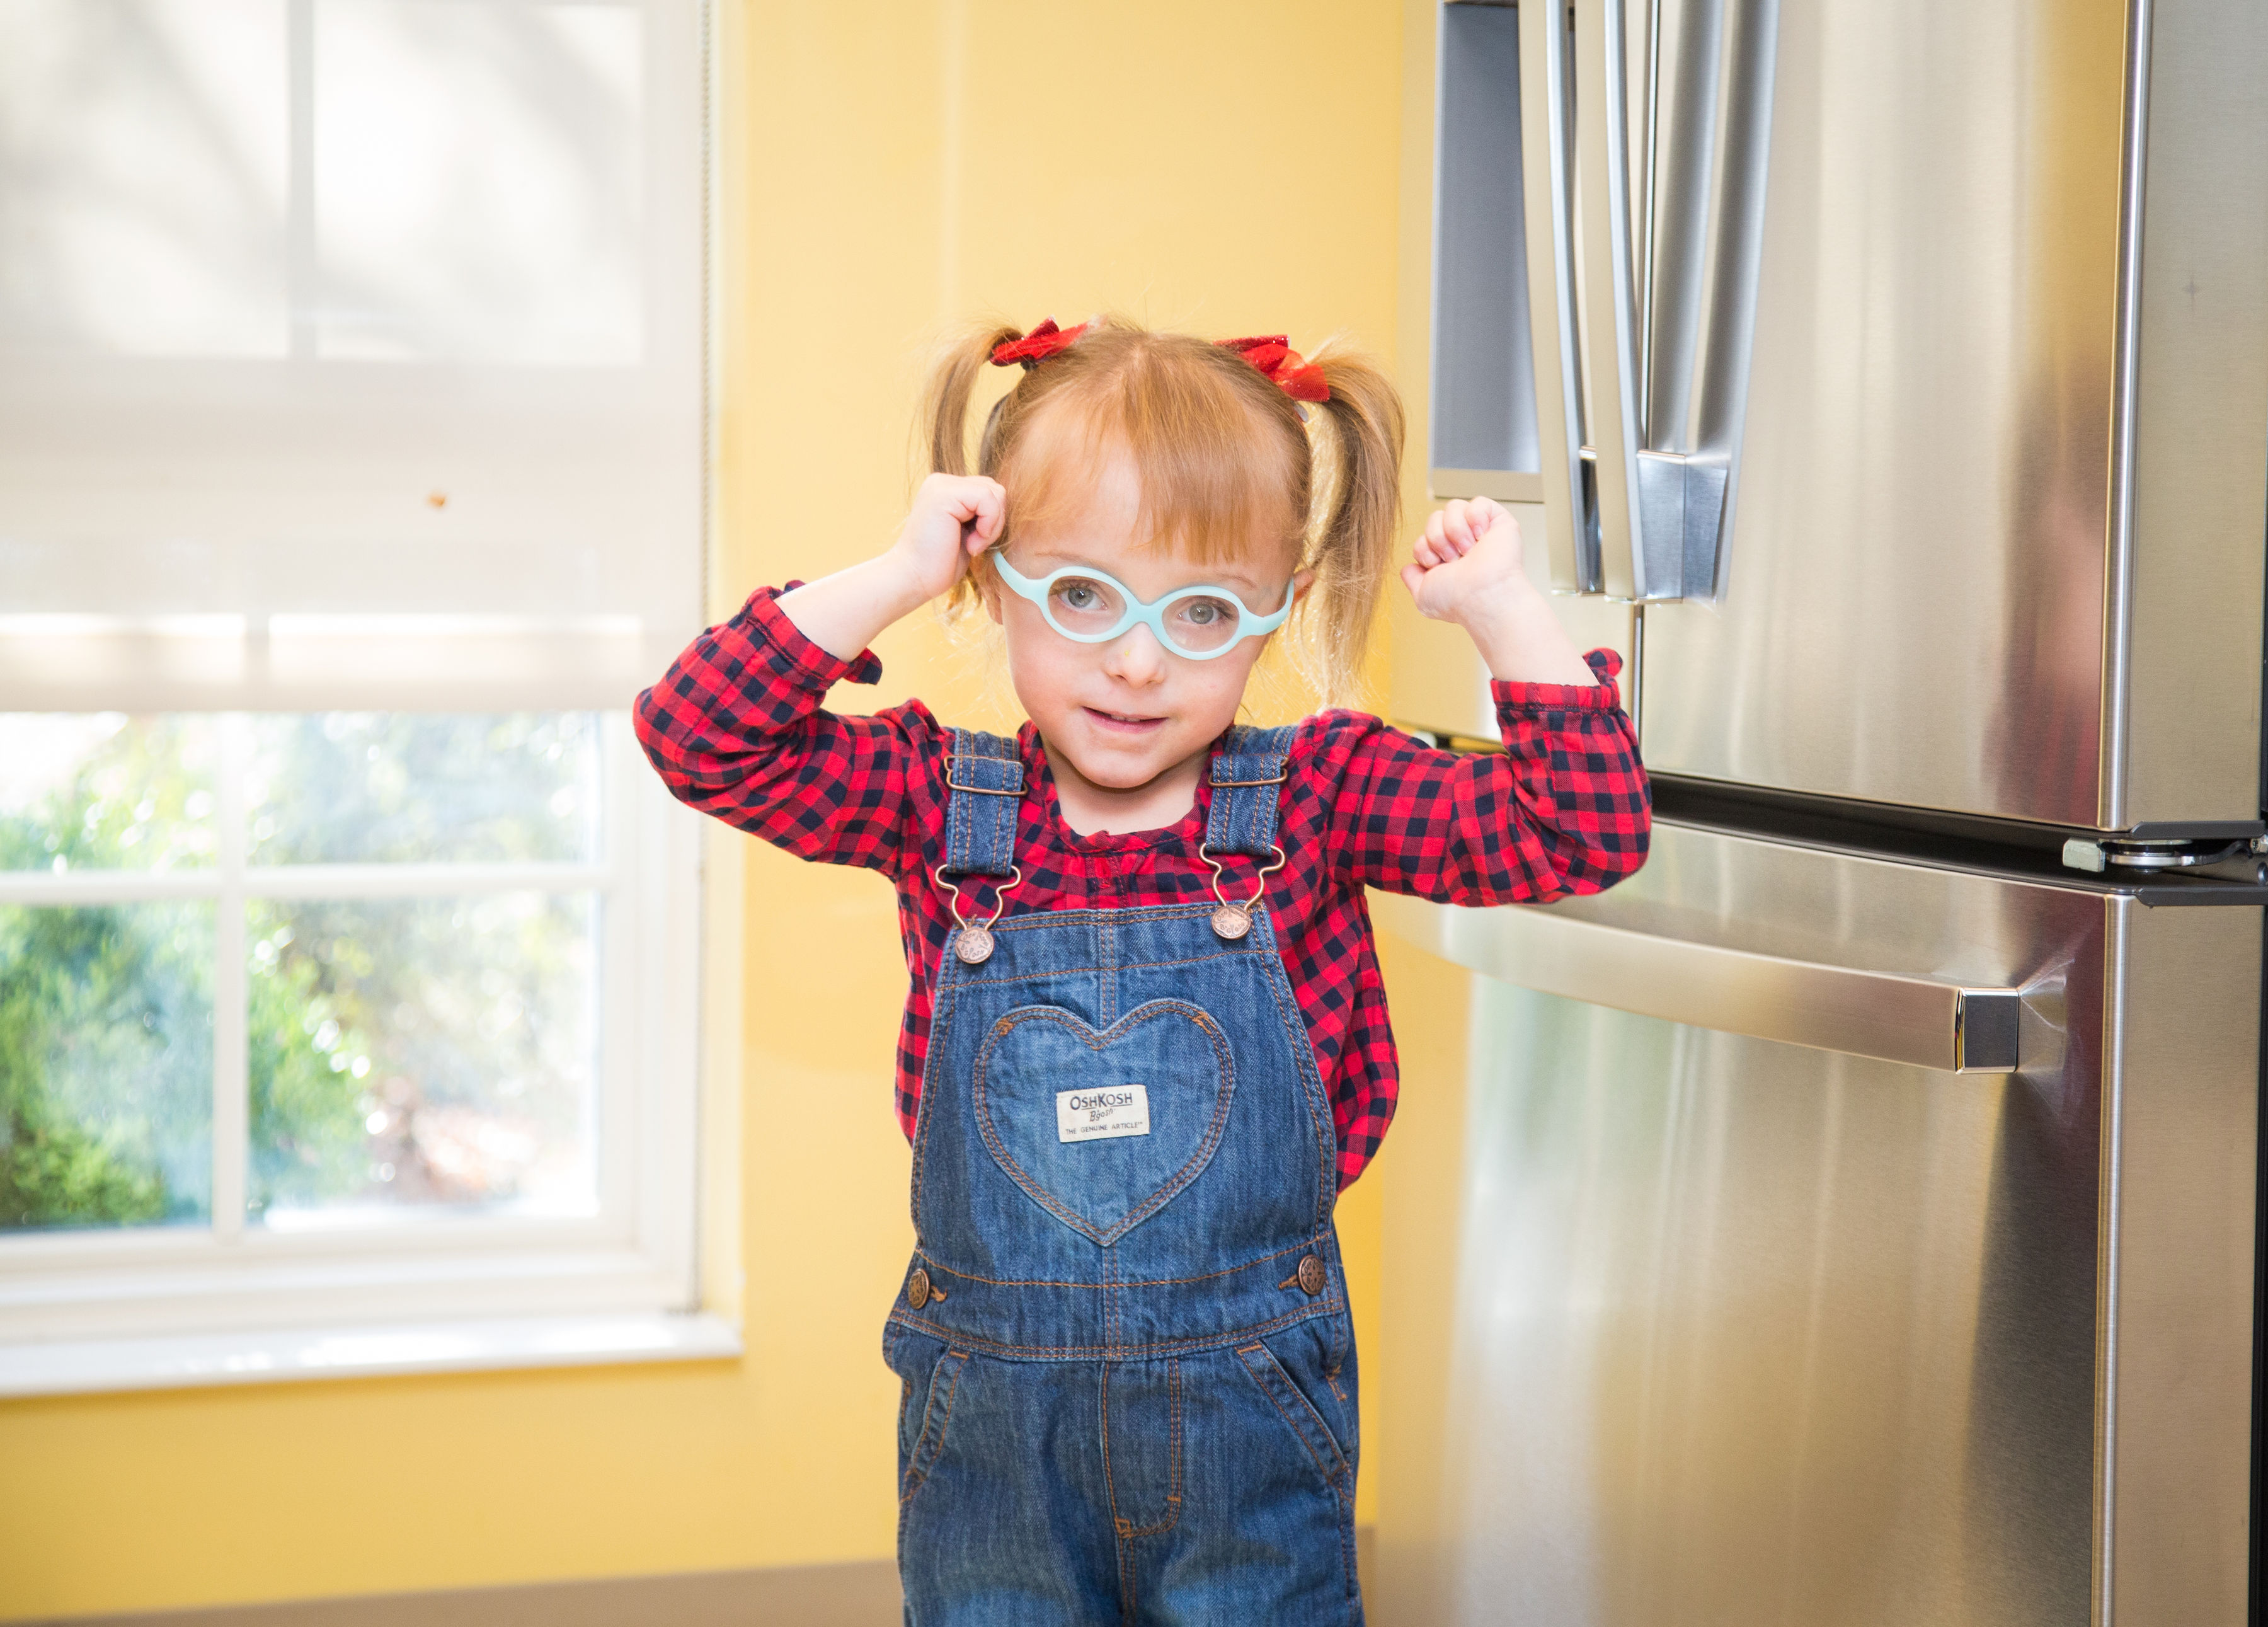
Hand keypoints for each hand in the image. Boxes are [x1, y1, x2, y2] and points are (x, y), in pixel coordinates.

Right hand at [884, 473, 1006, 603]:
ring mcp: (941, 485)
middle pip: (995, 489)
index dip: (993, 519)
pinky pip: (987, 499)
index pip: (989, 491)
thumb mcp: (968, 532)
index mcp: (947, 489)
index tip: (975, 543)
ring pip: (995, 493)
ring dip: (992, 525)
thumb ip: (982, 513)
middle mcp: (942, 481)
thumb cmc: (941, 563)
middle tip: (975, 545)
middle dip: (995, 521)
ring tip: (971, 545)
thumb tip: (1006, 504)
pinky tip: (970, 544)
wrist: (914, 579)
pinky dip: (988, 526)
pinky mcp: (944, 493)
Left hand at [1399, 497, 1597, 685]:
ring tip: (1469, 551)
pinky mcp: (1498, 520)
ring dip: (1455, 530)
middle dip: (1438, 538)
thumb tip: (1408, 567)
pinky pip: (1478, 502)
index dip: (1424, 550)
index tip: (1437, 567)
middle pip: (1435, 518)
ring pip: (1453, 507)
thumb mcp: (1423, 596)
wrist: (1482, 595)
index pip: (1423, 538)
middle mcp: (1462, 542)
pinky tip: (1481, 537)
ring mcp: (1480, 530)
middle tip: (1455, 560)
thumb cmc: (1457, 599)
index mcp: (1446, 558)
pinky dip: (1476, 518)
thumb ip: (1412, 579)